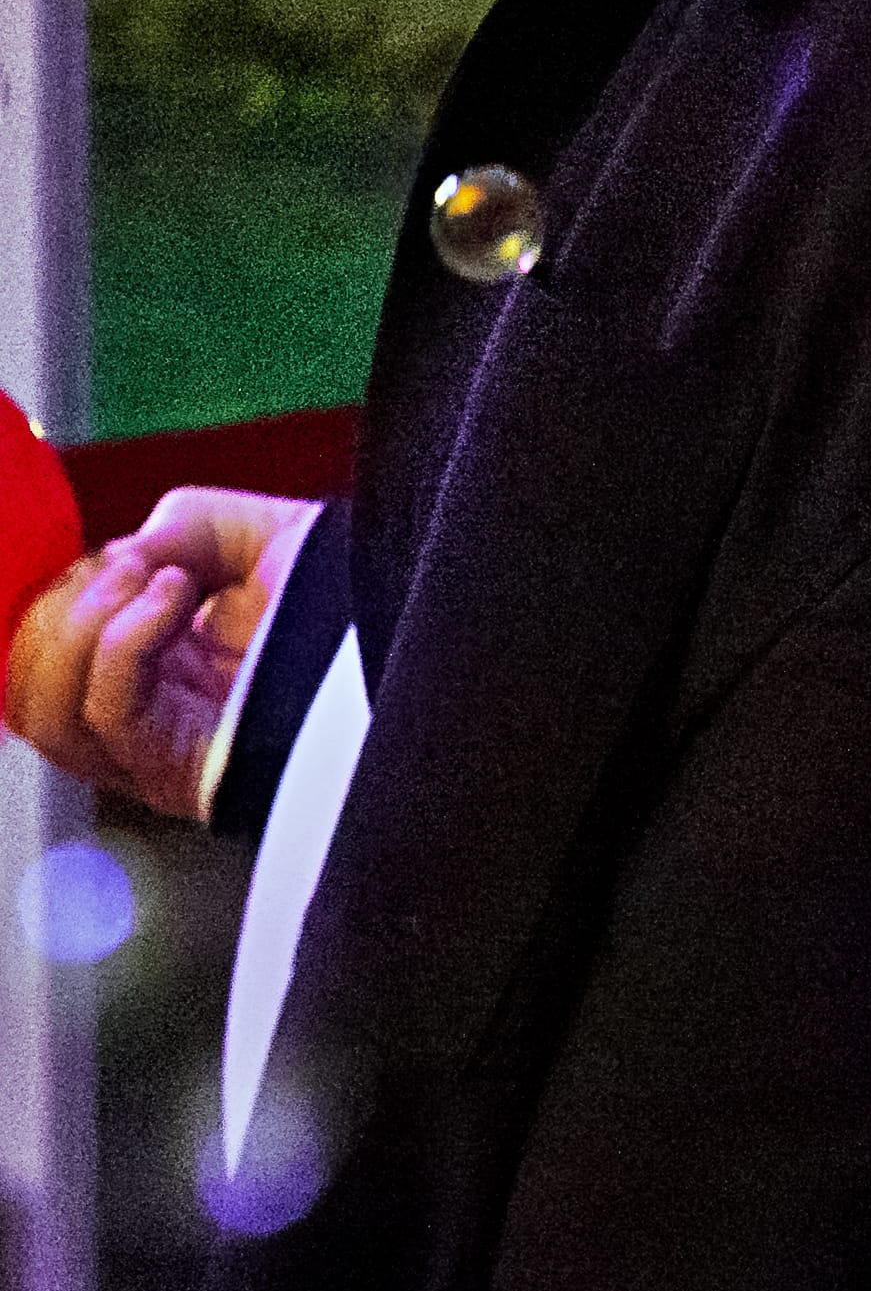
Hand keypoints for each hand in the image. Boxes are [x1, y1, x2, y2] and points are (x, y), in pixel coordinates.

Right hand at [3, 490, 317, 819]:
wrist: (412, 635)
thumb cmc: (349, 593)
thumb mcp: (258, 532)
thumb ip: (184, 523)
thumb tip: (123, 553)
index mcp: (151, 662)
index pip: (41, 653)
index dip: (56, 596)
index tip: (117, 553)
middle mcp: (142, 712)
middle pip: (26, 687)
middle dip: (59, 610)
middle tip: (133, 562)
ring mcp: (151, 748)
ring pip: (44, 712)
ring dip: (77, 628)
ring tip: (153, 576)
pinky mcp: (172, 766)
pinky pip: (104, 712)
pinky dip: (121, 642)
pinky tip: (173, 597)